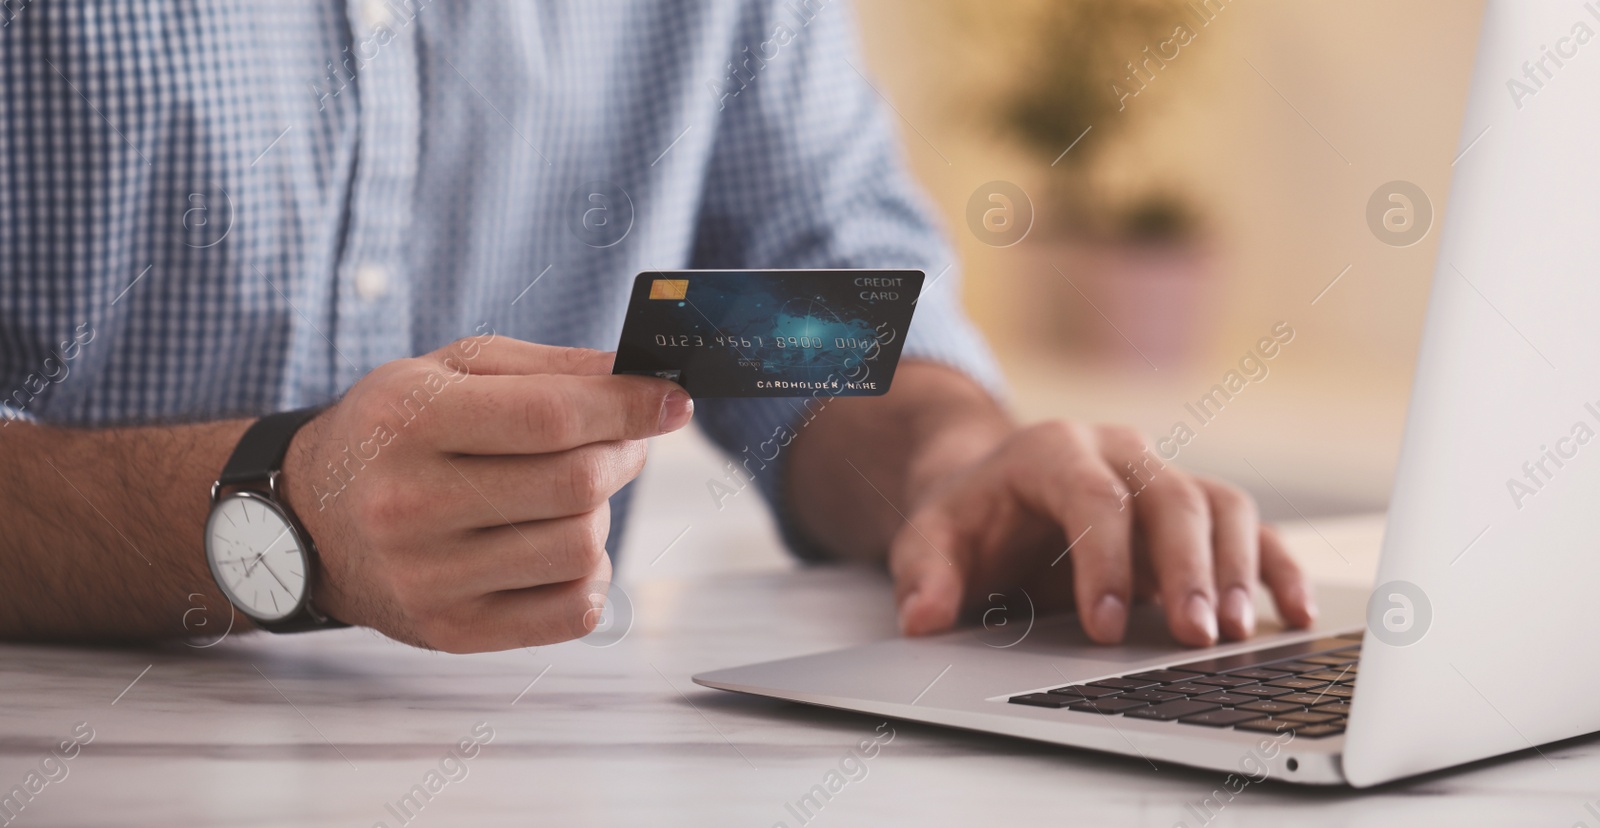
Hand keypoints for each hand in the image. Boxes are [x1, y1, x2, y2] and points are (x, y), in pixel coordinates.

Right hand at [282, 335, 693, 652]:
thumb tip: (643, 380)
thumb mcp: (449, 371)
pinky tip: (557, 543)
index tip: (672, 401)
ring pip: (581, 545)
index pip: (550, 418)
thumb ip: (548, 369)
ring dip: (600, 511)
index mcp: (409, 422)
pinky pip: (572, 610)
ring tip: (570, 492)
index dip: (628, 407)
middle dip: (623, 453)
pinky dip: (589, 573)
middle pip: (576, 483)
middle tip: (622, 440)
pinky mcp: (452, 631)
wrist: (309, 521)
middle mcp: (410, 504)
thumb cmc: (394, 431)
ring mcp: (430, 578)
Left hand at [889, 422, 1315, 645]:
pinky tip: (1290, 615)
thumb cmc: (968, 520)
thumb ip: (924, 574)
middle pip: (1169, 498)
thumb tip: (923, 616)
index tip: (1106, 627)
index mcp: (1052, 451)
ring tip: (1237, 635)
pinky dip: (1274, 566)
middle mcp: (1117, 452)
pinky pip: (1248, 526)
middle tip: (1195, 636)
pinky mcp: (1192, 508)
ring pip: (1218, 505)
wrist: (994, 492)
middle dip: (1186, 569)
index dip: (1104, 560)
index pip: (1092, 498)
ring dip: (1236, 569)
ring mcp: (1161, 475)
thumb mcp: (928, 539)